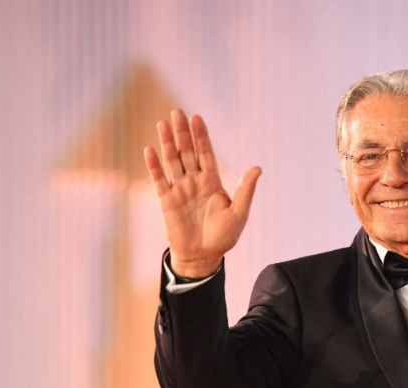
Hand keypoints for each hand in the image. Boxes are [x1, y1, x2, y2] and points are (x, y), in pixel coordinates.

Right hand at [144, 109, 260, 277]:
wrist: (203, 256)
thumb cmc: (224, 236)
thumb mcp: (239, 213)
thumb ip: (246, 190)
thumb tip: (257, 168)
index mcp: (212, 182)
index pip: (206, 154)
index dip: (201, 136)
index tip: (197, 118)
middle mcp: (194, 182)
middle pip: (187, 152)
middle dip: (182, 133)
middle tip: (177, 112)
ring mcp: (180, 190)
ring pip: (172, 161)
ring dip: (168, 143)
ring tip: (163, 123)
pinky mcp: (166, 201)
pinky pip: (159, 179)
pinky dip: (154, 165)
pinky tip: (150, 149)